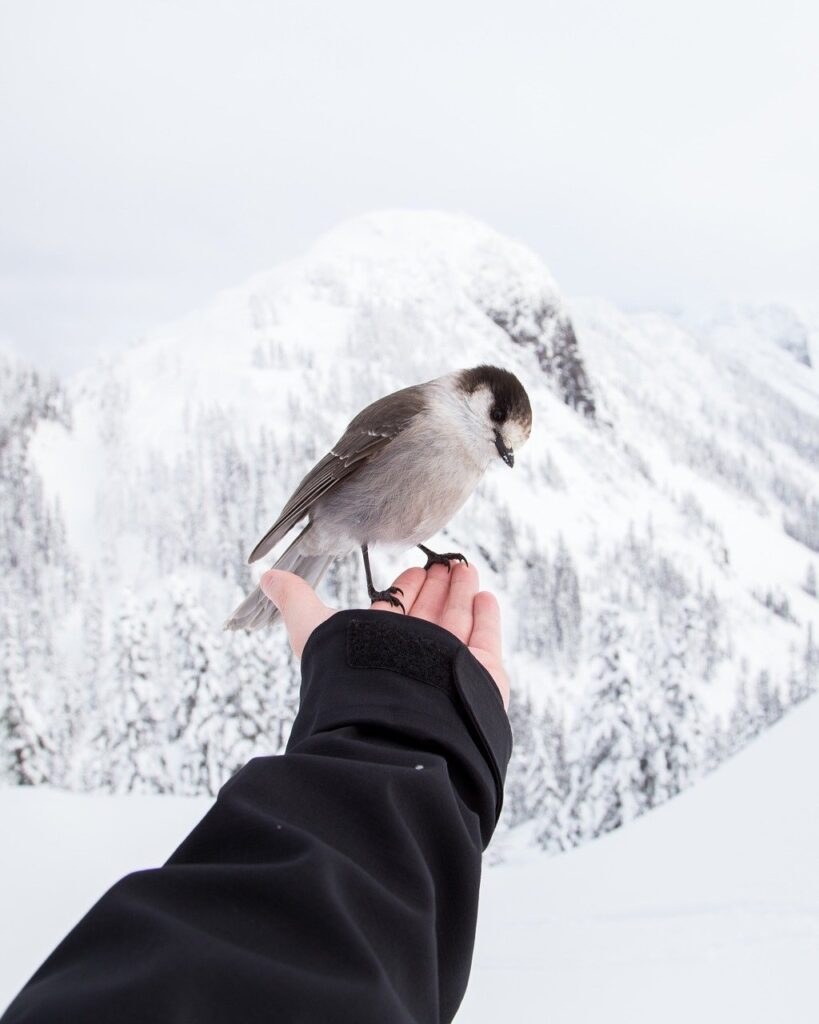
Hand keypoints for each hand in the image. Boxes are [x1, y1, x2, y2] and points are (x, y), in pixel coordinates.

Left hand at [259, 562, 509, 708]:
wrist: (399, 728)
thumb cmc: (353, 680)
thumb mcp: (313, 631)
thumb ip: (295, 602)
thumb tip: (265, 575)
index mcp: (378, 648)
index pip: (395, 612)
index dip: (405, 589)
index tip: (414, 567)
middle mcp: (413, 658)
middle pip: (429, 615)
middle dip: (436, 587)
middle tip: (444, 562)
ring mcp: (448, 668)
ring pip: (457, 621)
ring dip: (461, 592)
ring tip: (464, 567)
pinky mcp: (480, 676)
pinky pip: (484, 640)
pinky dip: (486, 617)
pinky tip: (484, 596)